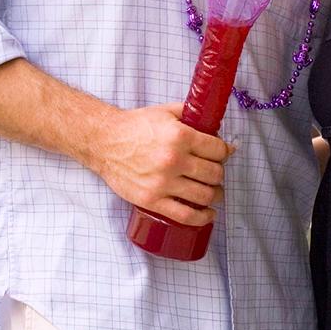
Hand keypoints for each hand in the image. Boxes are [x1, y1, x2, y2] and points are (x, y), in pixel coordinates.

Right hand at [83, 102, 234, 225]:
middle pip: (214, 174)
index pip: (217, 150)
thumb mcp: (166, 112)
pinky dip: (202, 217)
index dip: (225, 152)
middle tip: (216, 173)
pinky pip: (184, 214)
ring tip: (214, 193)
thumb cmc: (135, 126)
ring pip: (203, 195)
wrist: (105, 141)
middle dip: (220, 174)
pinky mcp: (152, 200)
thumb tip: (212, 120)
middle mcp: (174, 160)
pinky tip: (208, 214)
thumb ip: (190, 113)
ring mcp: (163, 182)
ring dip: (215, 195)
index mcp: (180, 136)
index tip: (224, 154)